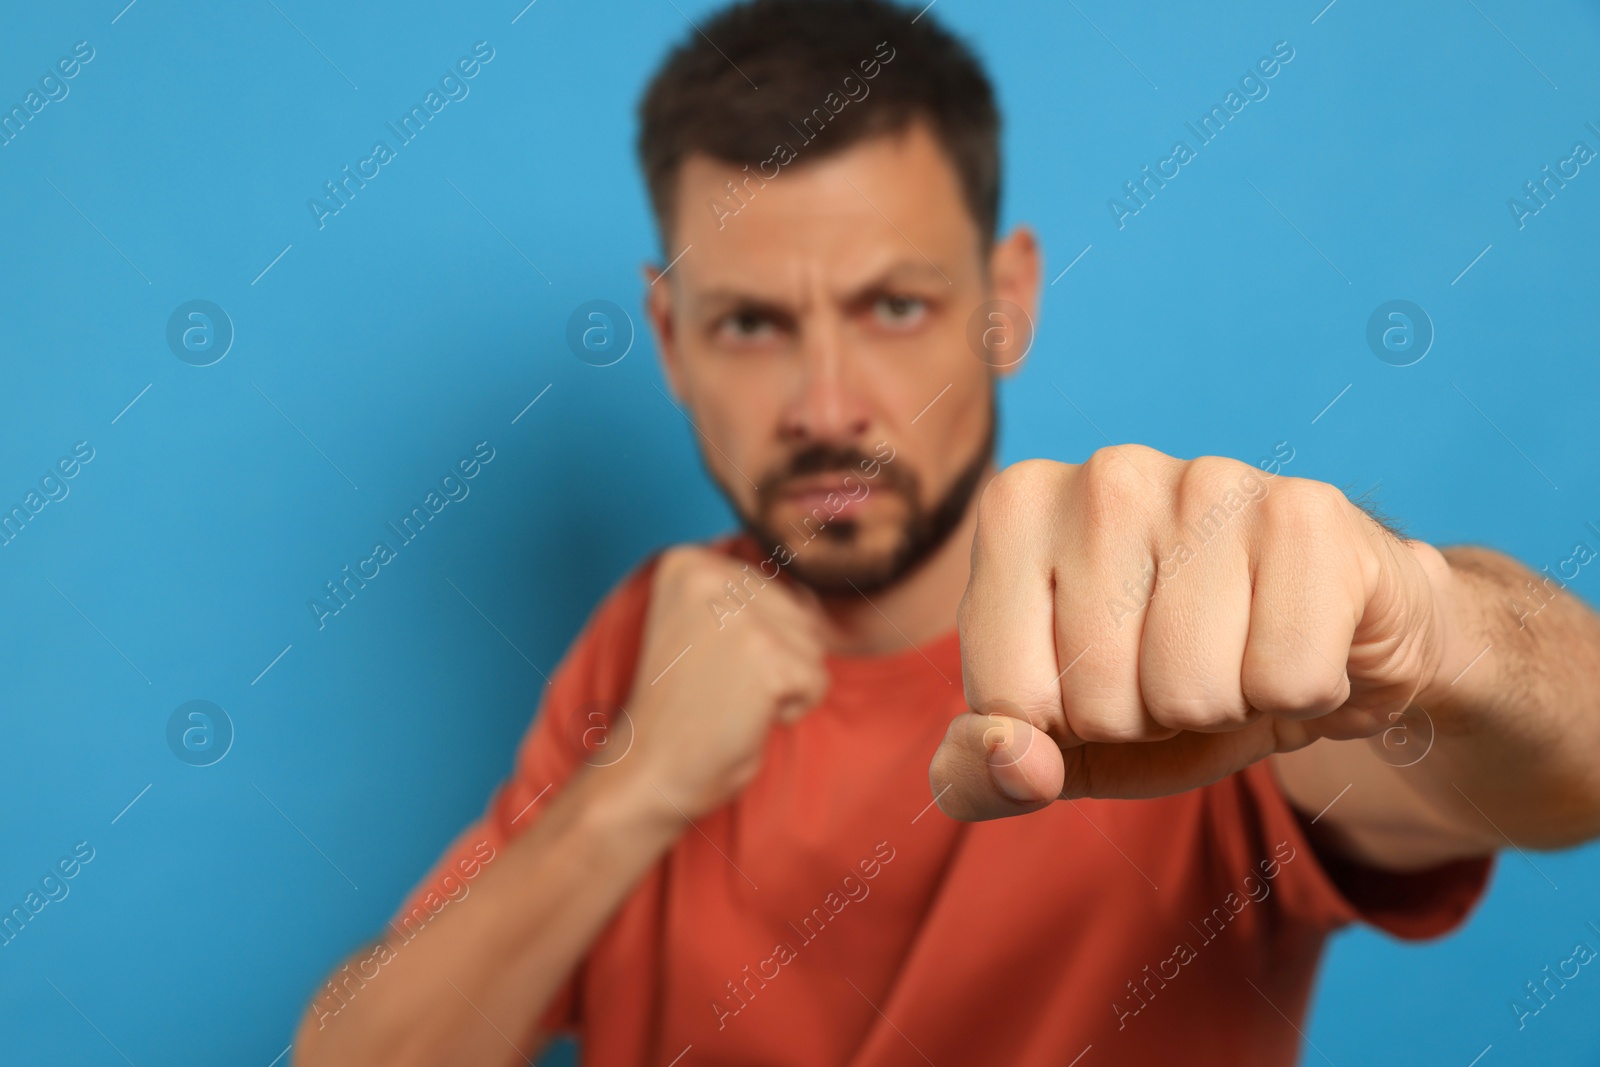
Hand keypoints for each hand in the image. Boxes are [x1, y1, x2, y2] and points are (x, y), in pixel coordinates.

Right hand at [623, 546, 831, 820]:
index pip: (774, 589)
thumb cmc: (680, 706)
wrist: (648, 769)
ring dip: (783, 683)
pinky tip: (743, 716)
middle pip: (798, 614)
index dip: (754, 640)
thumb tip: (815, 590)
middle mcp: (712, 573)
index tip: (705, 664)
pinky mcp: (768, 656)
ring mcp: (741, 614)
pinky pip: (818, 682)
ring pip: (813, 646)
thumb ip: (745, 595)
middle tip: (718, 688)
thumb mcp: (705, 625)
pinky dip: (792, 709)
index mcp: (689, 561)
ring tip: (729, 699)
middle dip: (775, 660)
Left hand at [930, 447, 1468, 819]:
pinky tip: (1299, 636)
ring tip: (1237, 650)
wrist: (1327, 631)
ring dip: (1224, 708)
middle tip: (1181, 664)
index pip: (1006, 699)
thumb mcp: (1059, 737)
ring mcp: (1207, 480)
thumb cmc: (1168, 675)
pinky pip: (1286, 681)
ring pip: (1190, 694)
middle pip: (1099, 704)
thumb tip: (1018, 764)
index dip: (1064, 728)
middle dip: (1147, 720)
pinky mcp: (1307, 512)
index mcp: (1016, 509)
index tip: (1101, 677)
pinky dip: (1301, 693)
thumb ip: (983, 770)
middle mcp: (1103, 475)